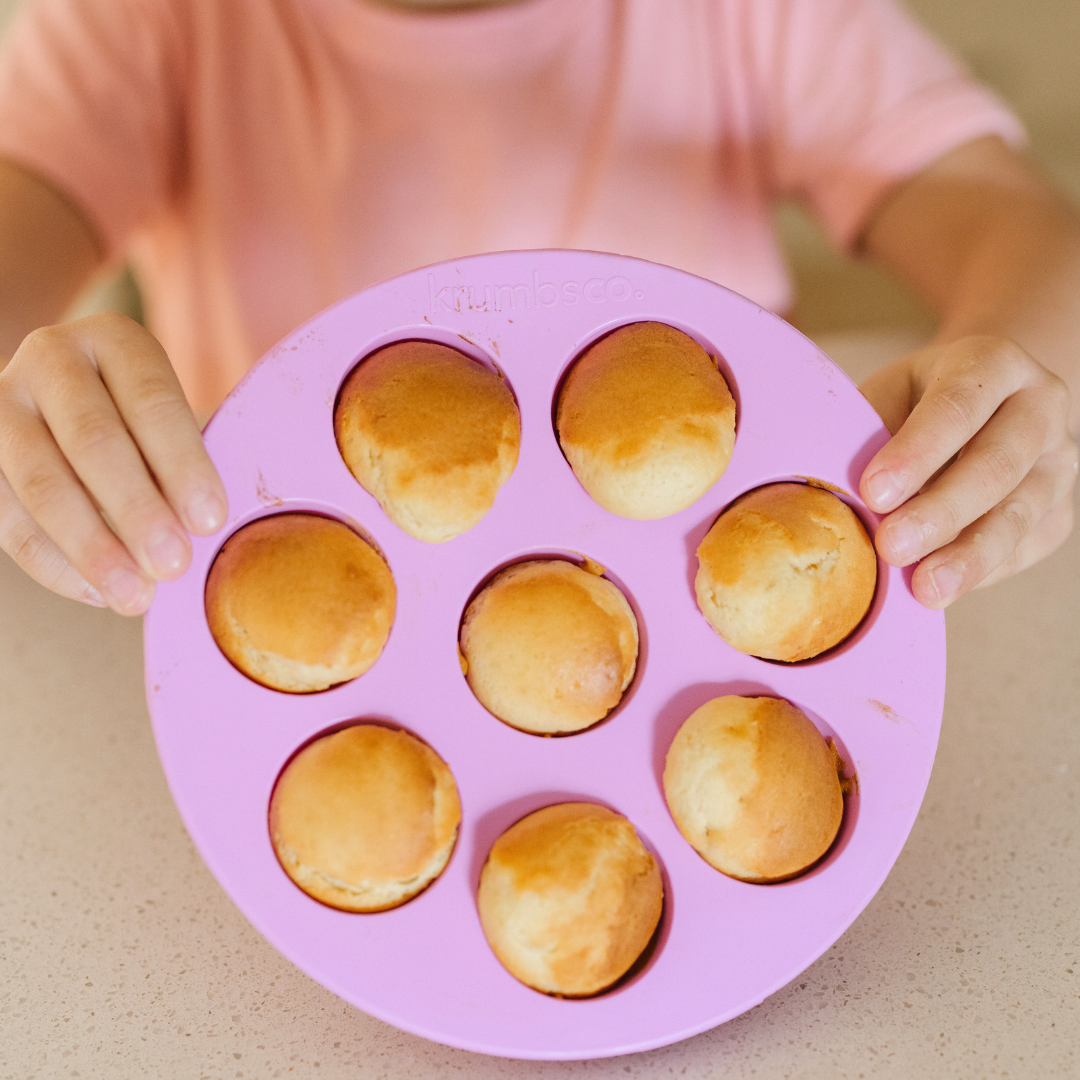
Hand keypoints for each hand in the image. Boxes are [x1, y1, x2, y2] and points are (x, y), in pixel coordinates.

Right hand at [0, 313, 226, 614]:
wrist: (68, 394)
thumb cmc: (143, 418)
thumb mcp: (173, 416)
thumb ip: (186, 460)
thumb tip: (201, 530)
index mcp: (115, 340)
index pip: (152, 401)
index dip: (183, 464)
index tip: (210, 520)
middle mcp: (51, 359)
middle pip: (93, 440)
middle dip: (137, 510)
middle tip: (173, 564)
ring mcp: (3, 403)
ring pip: (42, 482)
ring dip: (92, 547)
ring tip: (136, 595)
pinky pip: (8, 518)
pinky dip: (55, 564)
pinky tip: (97, 592)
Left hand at [858, 334, 1077, 607]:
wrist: (980, 405)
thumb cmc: (915, 404)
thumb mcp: (888, 395)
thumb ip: (869, 435)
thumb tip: (835, 494)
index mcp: (991, 363)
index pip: (957, 406)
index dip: (916, 452)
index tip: (873, 493)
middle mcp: (1040, 404)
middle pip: (996, 464)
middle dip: (940, 511)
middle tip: (891, 546)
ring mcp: (1059, 460)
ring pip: (1018, 513)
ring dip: (967, 556)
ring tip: (924, 588)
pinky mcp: (1059, 510)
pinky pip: (1025, 548)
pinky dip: (983, 571)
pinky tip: (946, 588)